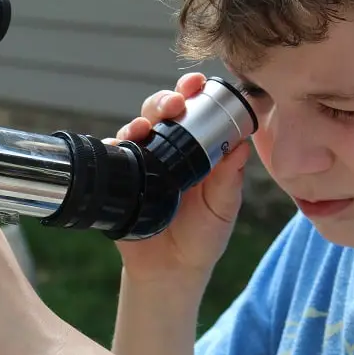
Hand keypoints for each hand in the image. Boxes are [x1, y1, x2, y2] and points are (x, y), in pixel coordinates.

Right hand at [109, 73, 251, 289]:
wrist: (172, 271)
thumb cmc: (203, 237)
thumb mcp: (223, 208)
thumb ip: (229, 179)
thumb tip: (241, 144)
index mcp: (197, 150)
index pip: (194, 112)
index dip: (194, 93)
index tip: (199, 83)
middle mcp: (167, 151)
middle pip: (161, 113)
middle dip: (165, 100)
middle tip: (175, 102)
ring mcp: (142, 163)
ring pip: (135, 129)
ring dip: (139, 121)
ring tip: (144, 126)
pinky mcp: (121, 180)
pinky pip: (112, 158)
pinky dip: (112, 148)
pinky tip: (118, 146)